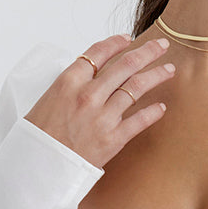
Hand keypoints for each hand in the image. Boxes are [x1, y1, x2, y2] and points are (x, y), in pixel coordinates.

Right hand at [23, 33, 175, 169]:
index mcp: (69, 82)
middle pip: (125, 65)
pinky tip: (161, 107)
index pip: (99, 53)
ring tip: (169, 70)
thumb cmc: (38, 137)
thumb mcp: (47, 100)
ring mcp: (102, 117)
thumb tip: (89, 78)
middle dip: (147, 53)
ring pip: (136, 88)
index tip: (128, 39)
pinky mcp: (113, 139)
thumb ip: (71, 86)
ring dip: (156, 76)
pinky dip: (153, 112)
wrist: (39, 168)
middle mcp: (88, 95)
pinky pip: (139, 120)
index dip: (116, 43)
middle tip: (161, 46)